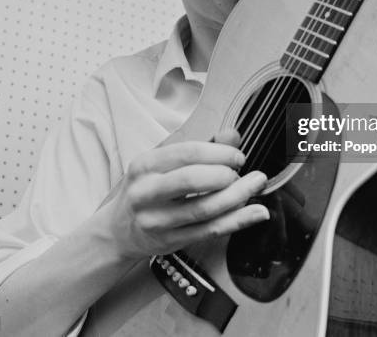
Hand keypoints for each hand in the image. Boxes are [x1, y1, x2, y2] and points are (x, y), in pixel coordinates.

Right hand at [102, 141, 268, 258]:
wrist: (118, 231)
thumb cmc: (146, 189)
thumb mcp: (163, 164)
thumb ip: (199, 148)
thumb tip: (233, 134)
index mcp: (144, 166)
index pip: (186, 153)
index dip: (218, 152)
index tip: (237, 155)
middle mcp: (146, 193)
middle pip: (192, 180)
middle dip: (225, 174)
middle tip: (242, 171)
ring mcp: (156, 221)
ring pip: (204, 209)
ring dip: (238, 196)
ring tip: (257, 183)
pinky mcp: (170, 242)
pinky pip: (210, 231)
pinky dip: (238, 221)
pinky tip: (258, 212)